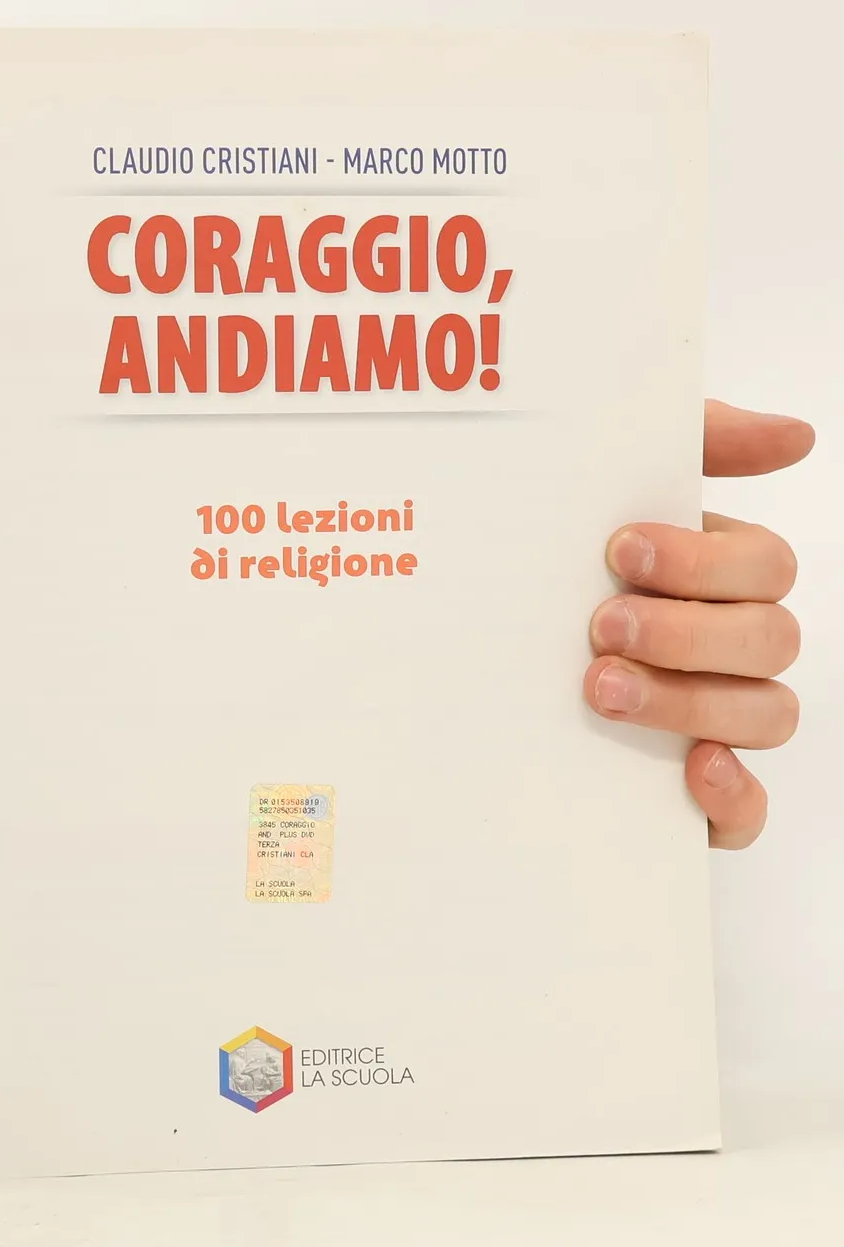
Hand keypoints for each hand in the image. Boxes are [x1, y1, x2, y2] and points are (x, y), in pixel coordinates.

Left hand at [585, 400, 813, 848]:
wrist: (451, 662)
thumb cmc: (547, 560)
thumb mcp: (602, 482)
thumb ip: (695, 441)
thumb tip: (796, 433)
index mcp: (716, 576)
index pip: (765, 565)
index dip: (706, 559)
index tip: (619, 548)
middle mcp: (727, 647)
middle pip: (769, 638)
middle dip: (688, 629)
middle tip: (601, 623)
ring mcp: (714, 720)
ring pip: (765, 714)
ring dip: (691, 699)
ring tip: (600, 687)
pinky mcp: (689, 796)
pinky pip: (747, 813)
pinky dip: (734, 797)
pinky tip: (693, 768)